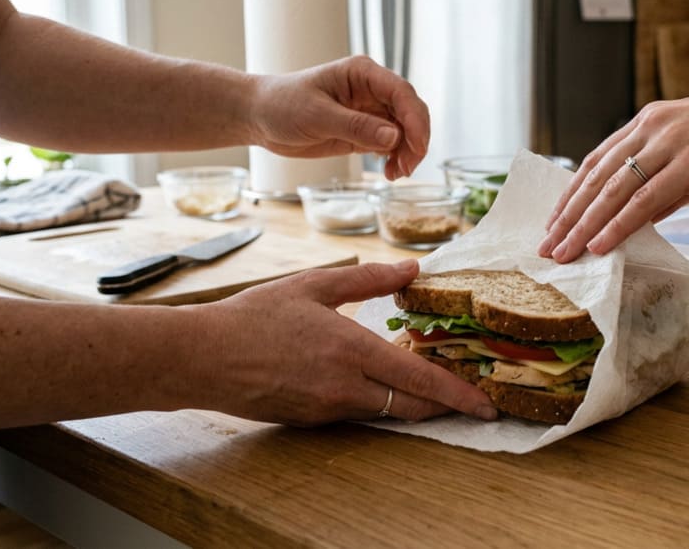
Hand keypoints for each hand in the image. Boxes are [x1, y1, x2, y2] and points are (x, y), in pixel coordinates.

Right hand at [193, 260, 496, 425]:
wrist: (201, 358)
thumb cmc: (254, 317)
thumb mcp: (314, 284)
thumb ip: (368, 278)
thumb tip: (413, 268)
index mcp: (351, 351)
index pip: (420, 380)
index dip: (459, 395)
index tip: (486, 404)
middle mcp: (345, 388)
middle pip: (412, 406)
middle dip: (446, 406)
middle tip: (472, 398)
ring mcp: (328, 410)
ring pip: (386, 411)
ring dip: (412, 401)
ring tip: (431, 382)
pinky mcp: (312, 421)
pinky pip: (358, 413)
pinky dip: (378, 401)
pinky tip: (379, 382)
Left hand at [249, 56, 428, 179]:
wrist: (260, 117)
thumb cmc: (282, 105)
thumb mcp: (317, 116)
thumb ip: (356, 126)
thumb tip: (394, 136)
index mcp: (362, 74)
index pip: (401, 93)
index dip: (415, 119)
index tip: (418, 146)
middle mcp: (372, 89)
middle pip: (410, 112)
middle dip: (415, 139)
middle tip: (408, 167)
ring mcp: (370, 110)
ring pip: (405, 130)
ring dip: (407, 152)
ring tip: (397, 173)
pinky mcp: (364, 129)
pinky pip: (391, 143)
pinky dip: (396, 157)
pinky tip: (389, 172)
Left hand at [537, 85, 688, 262]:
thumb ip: (669, 183)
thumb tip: (642, 215)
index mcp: (652, 121)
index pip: (597, 161)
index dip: (572, 194)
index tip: (554, 221)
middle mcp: (653, 127)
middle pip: (596, 178)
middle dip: (567, 216)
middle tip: (546, 246)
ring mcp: (671, 143)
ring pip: (613, 191)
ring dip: (583, 226)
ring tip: (563, 253)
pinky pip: (645, 199)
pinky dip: (618, 224)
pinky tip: (600, 245)